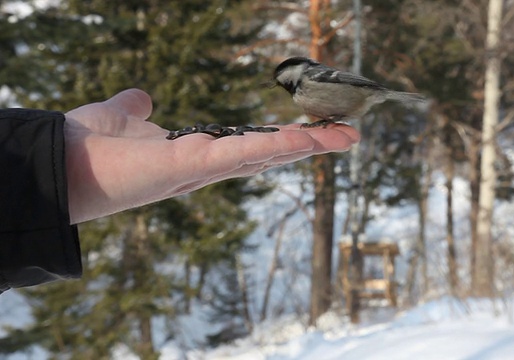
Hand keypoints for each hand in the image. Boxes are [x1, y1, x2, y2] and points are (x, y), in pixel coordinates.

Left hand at [64, 88, 359, 223]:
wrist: (58, 166)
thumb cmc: (89, 147)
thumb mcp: (119, 116)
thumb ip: (135, 109)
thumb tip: (142, 98)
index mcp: (197, 155)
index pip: (250, 146)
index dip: (284, 140)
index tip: (316, 131)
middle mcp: (205, 168)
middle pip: (268, 154)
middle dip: (310, 146)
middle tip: (350, 137)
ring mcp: (199, 169)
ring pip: (262, 156)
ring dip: (304, 147)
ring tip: (342, 138)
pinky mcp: (187, 164)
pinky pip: (237, 155)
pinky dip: (270, 147)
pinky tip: (302, 139)